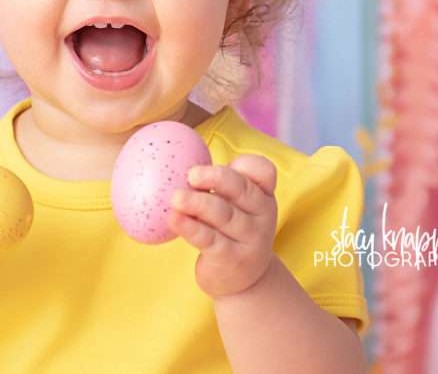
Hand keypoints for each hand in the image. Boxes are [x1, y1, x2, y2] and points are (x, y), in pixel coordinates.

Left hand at [167, 154, 277, 299]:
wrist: (245, 280)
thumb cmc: (232, 230)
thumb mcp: (236, 206)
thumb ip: (220, 185)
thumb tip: (176, 158)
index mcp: (263, 194)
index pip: (264, 172)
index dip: (249, 165)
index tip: (229, 161)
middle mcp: (261, 215)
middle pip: (242, 190)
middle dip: (217, 179)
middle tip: (192, 174)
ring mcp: (249, 239)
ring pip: (224, 215)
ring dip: (198, 204)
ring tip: (176, 197)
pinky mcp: (232, 259)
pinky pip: (209, 240)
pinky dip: (190, 228)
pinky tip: (173, 219)